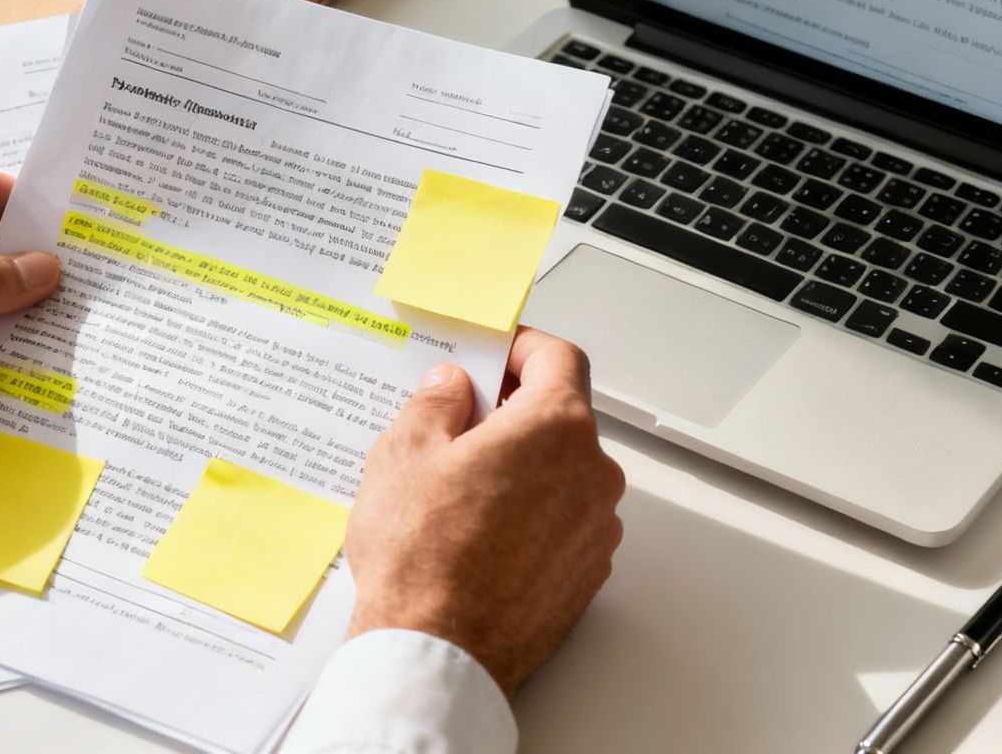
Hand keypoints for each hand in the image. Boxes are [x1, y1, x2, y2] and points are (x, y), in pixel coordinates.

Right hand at [344, 328, 624, 697]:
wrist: (439, 653)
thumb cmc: (423, 556)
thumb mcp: (405, 453)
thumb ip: (436, 403)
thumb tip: (451, 388)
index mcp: (556, 428)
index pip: (559, 358)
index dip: (523, 349)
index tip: (496, 355)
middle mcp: (592, 474)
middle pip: (561, 419)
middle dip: (513, 415)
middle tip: (458, 428)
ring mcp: (596, 529)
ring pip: (562, 475)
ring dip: (522, 470)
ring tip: (458, 494)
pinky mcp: (586, 575)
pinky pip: (562, 524)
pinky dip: (530, 518)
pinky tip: (478, 537)